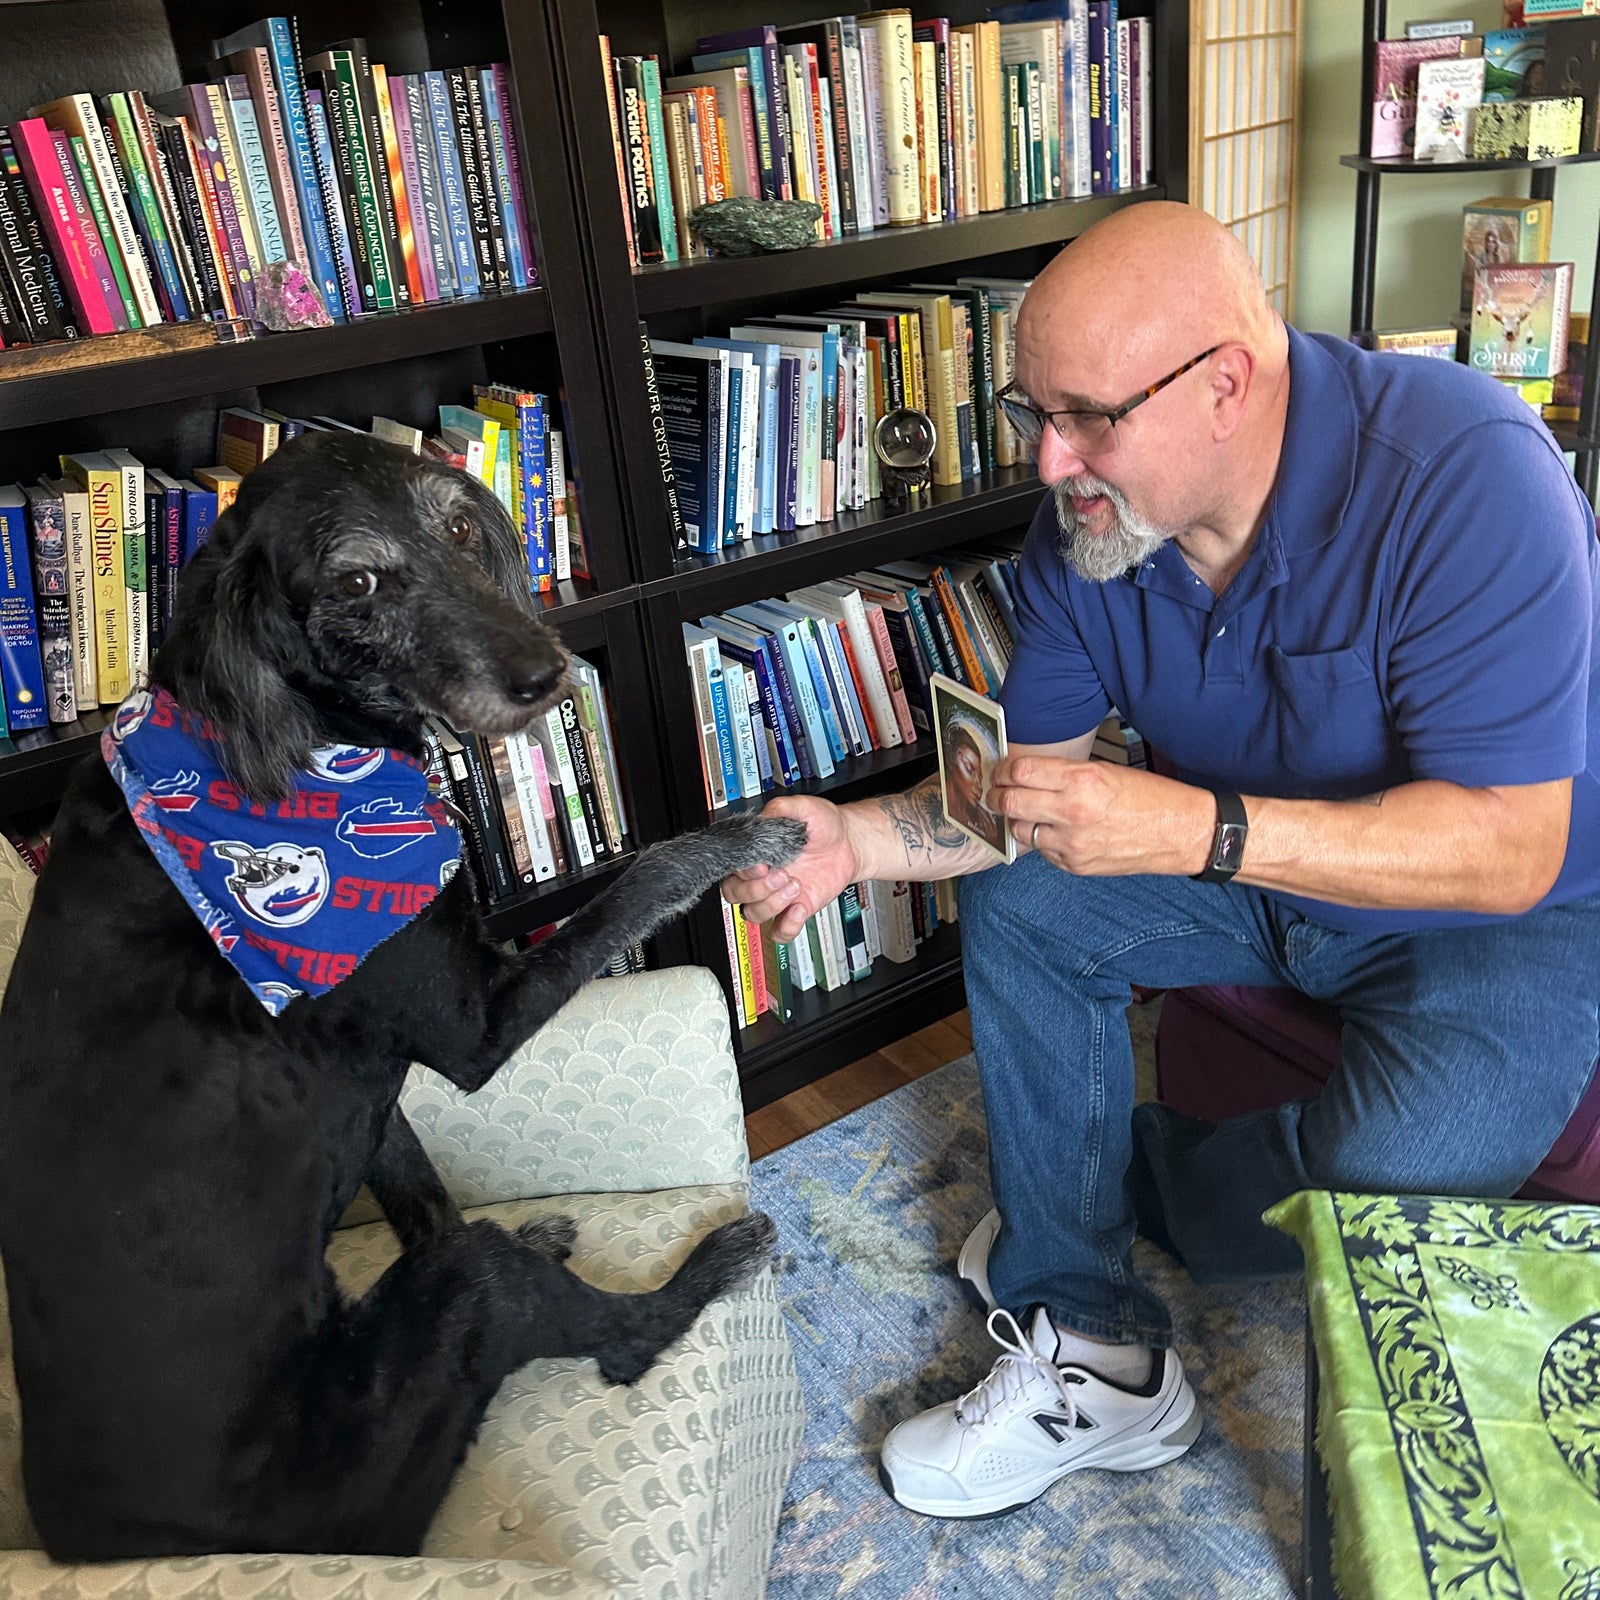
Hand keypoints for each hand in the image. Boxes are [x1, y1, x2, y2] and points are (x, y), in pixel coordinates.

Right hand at [721, 794, 860, 939]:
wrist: (849, 843)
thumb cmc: (823, 825)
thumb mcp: (804, 807)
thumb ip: (781, 808)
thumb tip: (763, 817)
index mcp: (755, 853)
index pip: (731, 868)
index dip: (742, 871)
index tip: (761, 865)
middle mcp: (761, 876)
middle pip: (734, 894)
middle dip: (755, 889)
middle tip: (782, 875)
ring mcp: (776, 895)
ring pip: (753, 914)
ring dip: (772, 904)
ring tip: (797, 886)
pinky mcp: (794, 910)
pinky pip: (779, 931)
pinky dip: (787, 925)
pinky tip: (801, 907)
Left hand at [987, 755, 1214, 876]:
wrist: (1180, 833)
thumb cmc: (1148, 798)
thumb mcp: (1104, 771)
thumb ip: (1063, 774)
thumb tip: (1026, 774)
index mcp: (1081, 780)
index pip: (1020, 771)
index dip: (1003, 770)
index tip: (999, 771)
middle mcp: (1073, 811)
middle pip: (1010, 802)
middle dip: (995, 796)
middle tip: (993, 793)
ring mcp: (1072, 842)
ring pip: (1021, 830)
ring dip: (1019, 820)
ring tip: (1028, 813)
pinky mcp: (1075, 865)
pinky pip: (1043, 851)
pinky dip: (1043, 840)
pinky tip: (1056, 832)